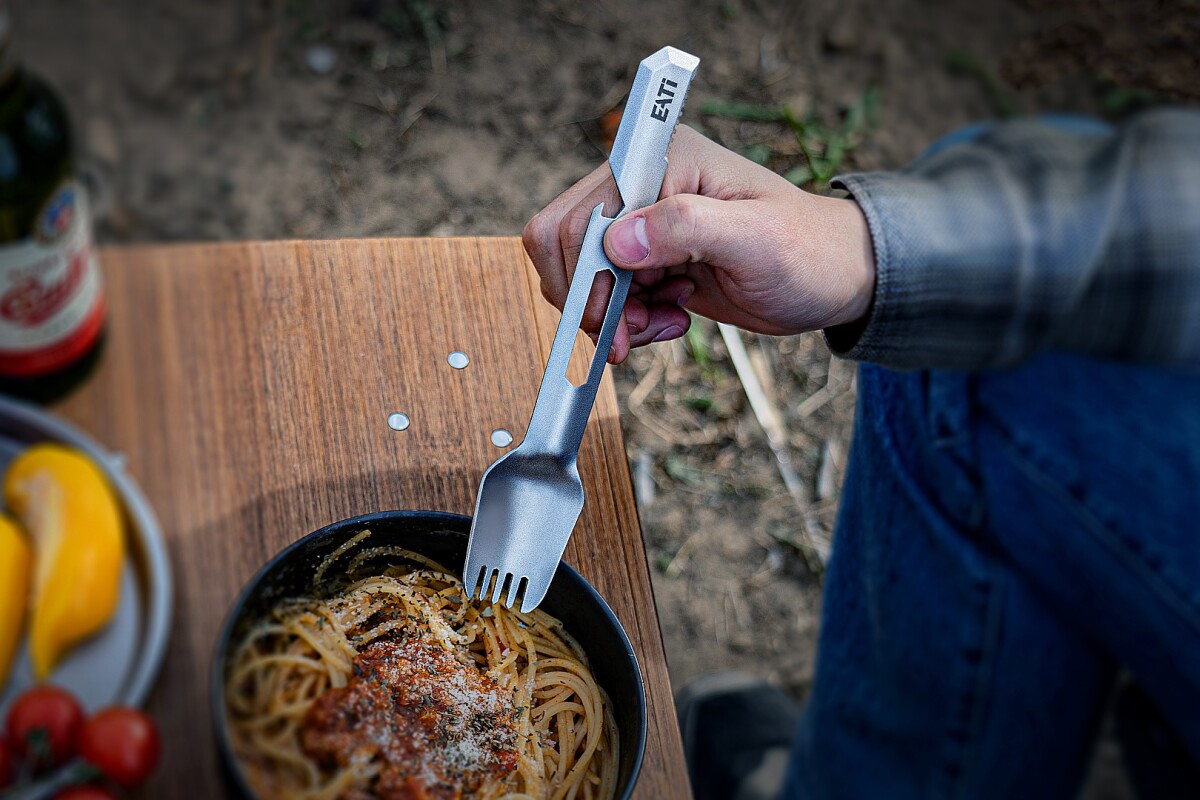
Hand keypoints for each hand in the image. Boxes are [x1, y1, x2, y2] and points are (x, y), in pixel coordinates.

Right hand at [522, 125, 875, 362]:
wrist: (835, 278)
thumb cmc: (808, 250)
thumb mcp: (755, 239)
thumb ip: (686, 229)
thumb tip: (618, 239)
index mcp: (662, 161)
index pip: (580, 213)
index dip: (583, 273)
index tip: (611, 318)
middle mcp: (643, 186)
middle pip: (567, 247)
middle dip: (593, 301)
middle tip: (629, 336)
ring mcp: (644, 224)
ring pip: (584, 279)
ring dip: (614, 316)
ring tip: (664, 325)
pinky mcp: (650, 259)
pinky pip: (609, 297)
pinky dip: (630, 321)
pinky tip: (672, 321)